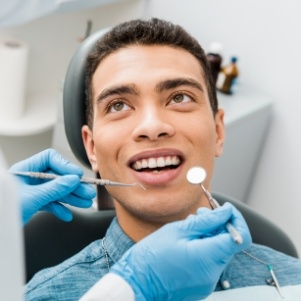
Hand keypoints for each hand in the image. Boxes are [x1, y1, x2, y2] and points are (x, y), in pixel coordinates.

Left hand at [9, 149, 95, 224]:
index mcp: (26, 169)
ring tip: (85, 203)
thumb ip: (54, 188)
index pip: (50, 159)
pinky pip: (50, 203)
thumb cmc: (4, 211)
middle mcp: (30, 178)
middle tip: (87, 192)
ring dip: (71, 197)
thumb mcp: (32, 198)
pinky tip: (67, 215)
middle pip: (57, 176)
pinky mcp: (33, 203)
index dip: (65, 166)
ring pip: (56, 190)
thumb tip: (73, 180)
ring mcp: (32, 191)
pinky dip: (59, 209)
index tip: (77, 176)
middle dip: (73, 186)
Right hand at [110, 203, 251, 300]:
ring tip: (190, 227)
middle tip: (201, 214)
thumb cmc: (151, 256)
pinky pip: (210, 261)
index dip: (236, 219)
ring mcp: (208, 282)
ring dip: (210, 235)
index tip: (225, 209)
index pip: (240, 237)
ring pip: (219, 251)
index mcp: (207, 258)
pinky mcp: (201, 285)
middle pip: (229, 243)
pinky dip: (204, 248)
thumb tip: (226, 212)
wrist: (136, 283)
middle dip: (219, 225)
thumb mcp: (178, 230)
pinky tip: (188, 241)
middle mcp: (213, 273)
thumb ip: (206, 221)